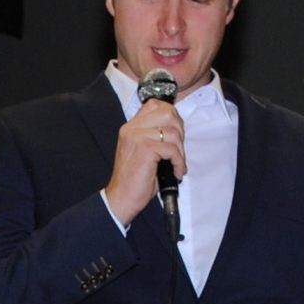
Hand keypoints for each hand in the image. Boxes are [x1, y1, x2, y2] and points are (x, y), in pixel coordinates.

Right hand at [104, 101, 185, 226]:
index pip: (156, 104)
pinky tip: (176, 171)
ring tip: (177, 164)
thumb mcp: (143, 151)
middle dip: (180, 132)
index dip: (172, 117)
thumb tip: (177, 128)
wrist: (122, 198)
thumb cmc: (134, 179)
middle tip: (178, 150)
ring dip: (180, 150)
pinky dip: (179, 162)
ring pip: (172, 132)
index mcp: (131, 127)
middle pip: (168, 113)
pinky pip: (172, 149)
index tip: (175, 134)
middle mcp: (132, 128)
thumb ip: (155, 135)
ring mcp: (137, 137)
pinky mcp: (144, 149)